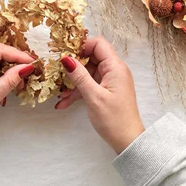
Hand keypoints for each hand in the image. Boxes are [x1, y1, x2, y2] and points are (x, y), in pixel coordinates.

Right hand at [56, 37, 144, 153]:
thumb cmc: (113, 119)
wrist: (127, 141)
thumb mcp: (93, 96)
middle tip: (57, 74)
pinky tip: (64, 103)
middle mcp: (114, 70)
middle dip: (73, 66)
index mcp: (115, 67)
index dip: (81, 46)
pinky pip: (90, 84)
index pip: (98, 44)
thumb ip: (79, 76)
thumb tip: (66, 58)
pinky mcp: (106, 90)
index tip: (65, 56)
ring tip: (59, 94)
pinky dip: (78, 91)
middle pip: (91, 57)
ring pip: (88, 72)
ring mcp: (110, 80)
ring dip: (73, 82)